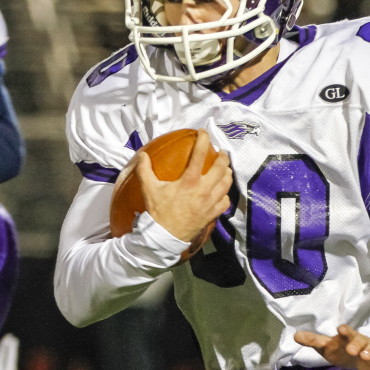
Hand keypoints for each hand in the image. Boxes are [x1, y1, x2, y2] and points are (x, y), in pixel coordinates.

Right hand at [135, 128, 231, 242]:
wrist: (165, 237)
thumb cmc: (158, 212)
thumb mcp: (149, 189)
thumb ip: (145, 170)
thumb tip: (142, 155)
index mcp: (189, 181)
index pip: (200, 154)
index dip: (204, 140)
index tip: (204, 133)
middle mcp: (204, 190)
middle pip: (221, 167)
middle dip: (224, 157)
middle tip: (222, 152)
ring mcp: (210, 203)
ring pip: (226, 183)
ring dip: (227, 174)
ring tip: (225, 169)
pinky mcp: (212, 214)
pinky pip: (225, 202)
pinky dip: (225, 195)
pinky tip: (222, 192)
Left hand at [294, 324, 369, 369]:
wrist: (362, 358)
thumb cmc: (341, 349)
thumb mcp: (326, 346)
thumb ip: (313, 341)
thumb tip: (294, 336)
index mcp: (346, 337)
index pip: (345, 332)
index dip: (344, 331)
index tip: (340, 329)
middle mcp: (359, 341)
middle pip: (359, 340)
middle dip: (356, 343)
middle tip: (351, 349)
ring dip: (368, 352)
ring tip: (364, 356)